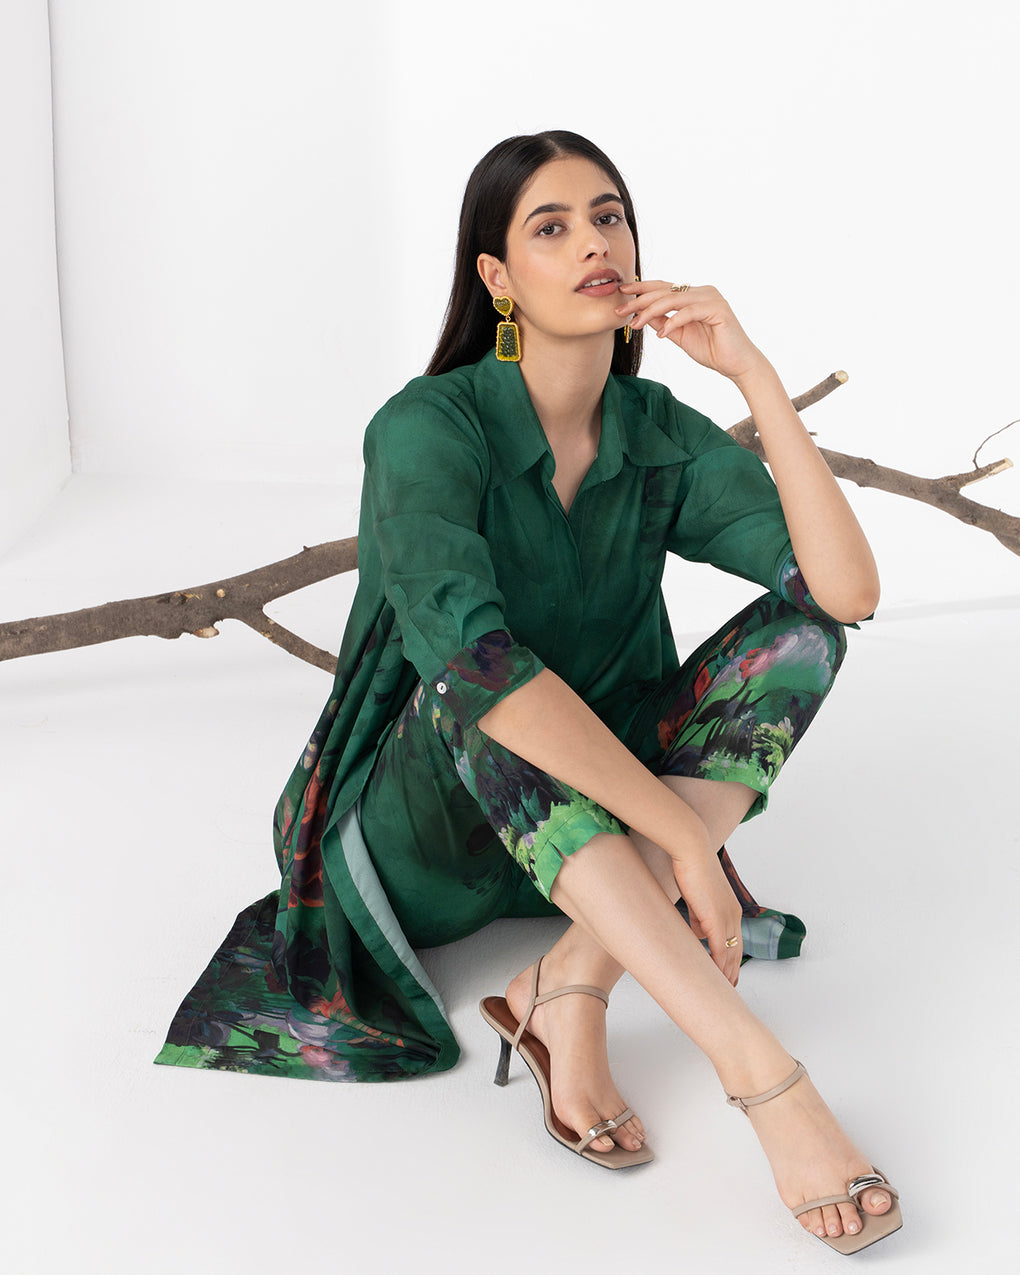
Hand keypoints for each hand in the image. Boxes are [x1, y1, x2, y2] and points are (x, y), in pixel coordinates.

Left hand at [617, 280, 767, 381]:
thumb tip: (642, 314)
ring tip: (636, 324)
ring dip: (651, 311)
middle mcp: (702, 291)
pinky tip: (661, 335)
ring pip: (674, 299)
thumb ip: (663, 322)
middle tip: (621, 310)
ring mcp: (711, 298)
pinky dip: (673, 323)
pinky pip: (689, 312)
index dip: (642, 289)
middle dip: (640, 301)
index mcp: (693, 295)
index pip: (663, 287)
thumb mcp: (679, 335)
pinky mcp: (718, 309)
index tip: (622, 292)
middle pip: (665, 291)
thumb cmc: (712, 350)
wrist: (737, 364)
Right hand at [671, 846, 743, 985]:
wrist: (691, 851)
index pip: (735, 940)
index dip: (732, 958)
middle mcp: (733, 914)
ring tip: (723, 989)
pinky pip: (720, 949)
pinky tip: (716, 977)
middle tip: (729, 988)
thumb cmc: (690, 867)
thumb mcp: (696, 896)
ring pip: (731, 954)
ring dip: (727, 972)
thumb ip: (699, 916)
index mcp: (730, 908)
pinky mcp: (716, 919)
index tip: (729, 972)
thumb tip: (698, 932)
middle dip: (733, 971)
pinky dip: (719, 965)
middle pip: (737, 951)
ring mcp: (727, 917)